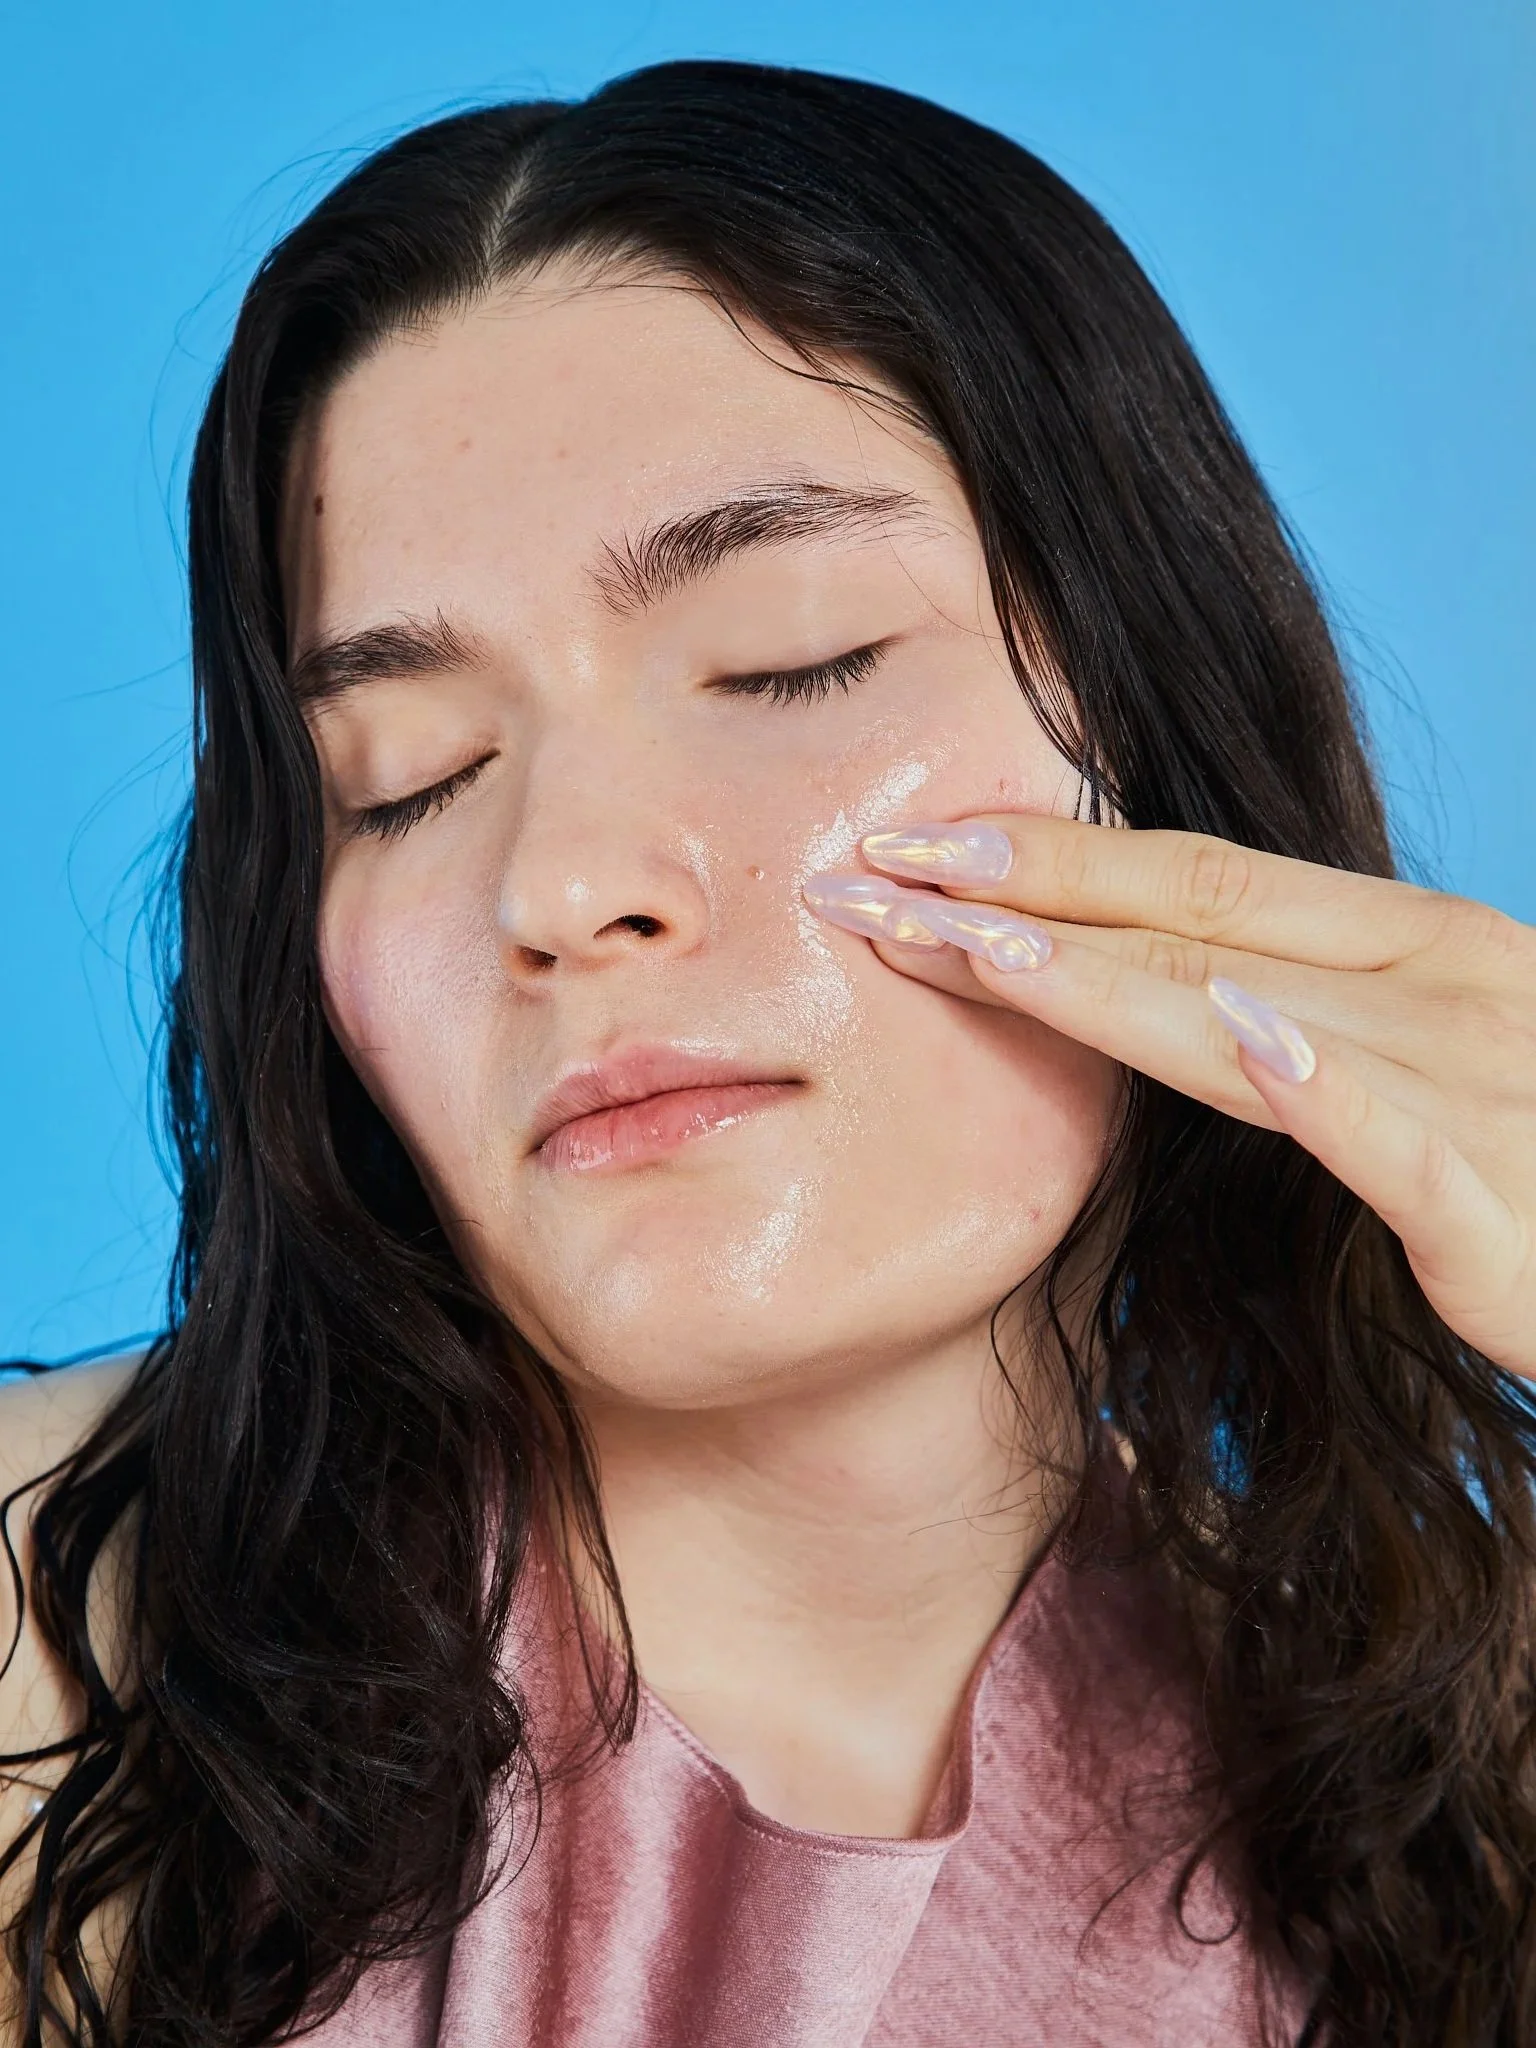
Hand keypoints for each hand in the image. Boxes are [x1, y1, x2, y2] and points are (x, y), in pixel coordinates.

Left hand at [804, 816, 1535, 1378]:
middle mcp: (1444, 982)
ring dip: (1098, 972)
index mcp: (1415, 951)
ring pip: (1257, 1006)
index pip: (1203, 886)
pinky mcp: (1506, 1200)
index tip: (920, 850)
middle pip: (1196, 919)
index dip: (1055, 859)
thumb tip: (1194, 1008)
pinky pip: (1398, 1130)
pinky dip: (1320, 1081)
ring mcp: (1479, 1076)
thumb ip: (1315, 1037)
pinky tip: (1240, 1038)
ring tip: (957, 940)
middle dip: (1021, 891)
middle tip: (869, 871)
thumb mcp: (1428, 1080)